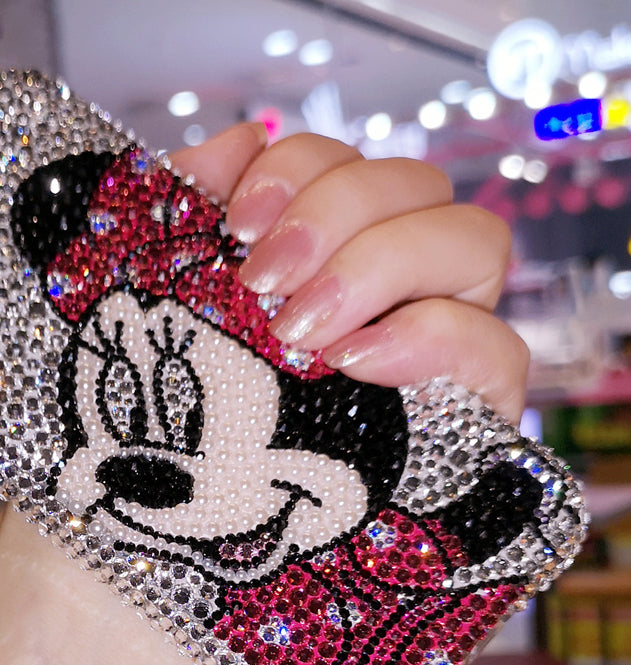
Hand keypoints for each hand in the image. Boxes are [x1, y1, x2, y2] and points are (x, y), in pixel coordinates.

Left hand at [170, 124, 528, 423]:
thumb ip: (195, 209)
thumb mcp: (170, 300)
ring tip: (300, 331)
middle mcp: (395, 286)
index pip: (351, 163)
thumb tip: (241, 139)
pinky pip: (499, 351)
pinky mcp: (468, 413)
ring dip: (381, 266)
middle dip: (335, 216)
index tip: (238, 225)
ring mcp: (440, 344)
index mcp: (331, 252)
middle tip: (263, 284)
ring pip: (475, 244)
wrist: (188, 518)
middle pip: (418, 186)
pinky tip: (353, 361)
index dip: (299, 170)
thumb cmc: (181, 412)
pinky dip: (433, 339)